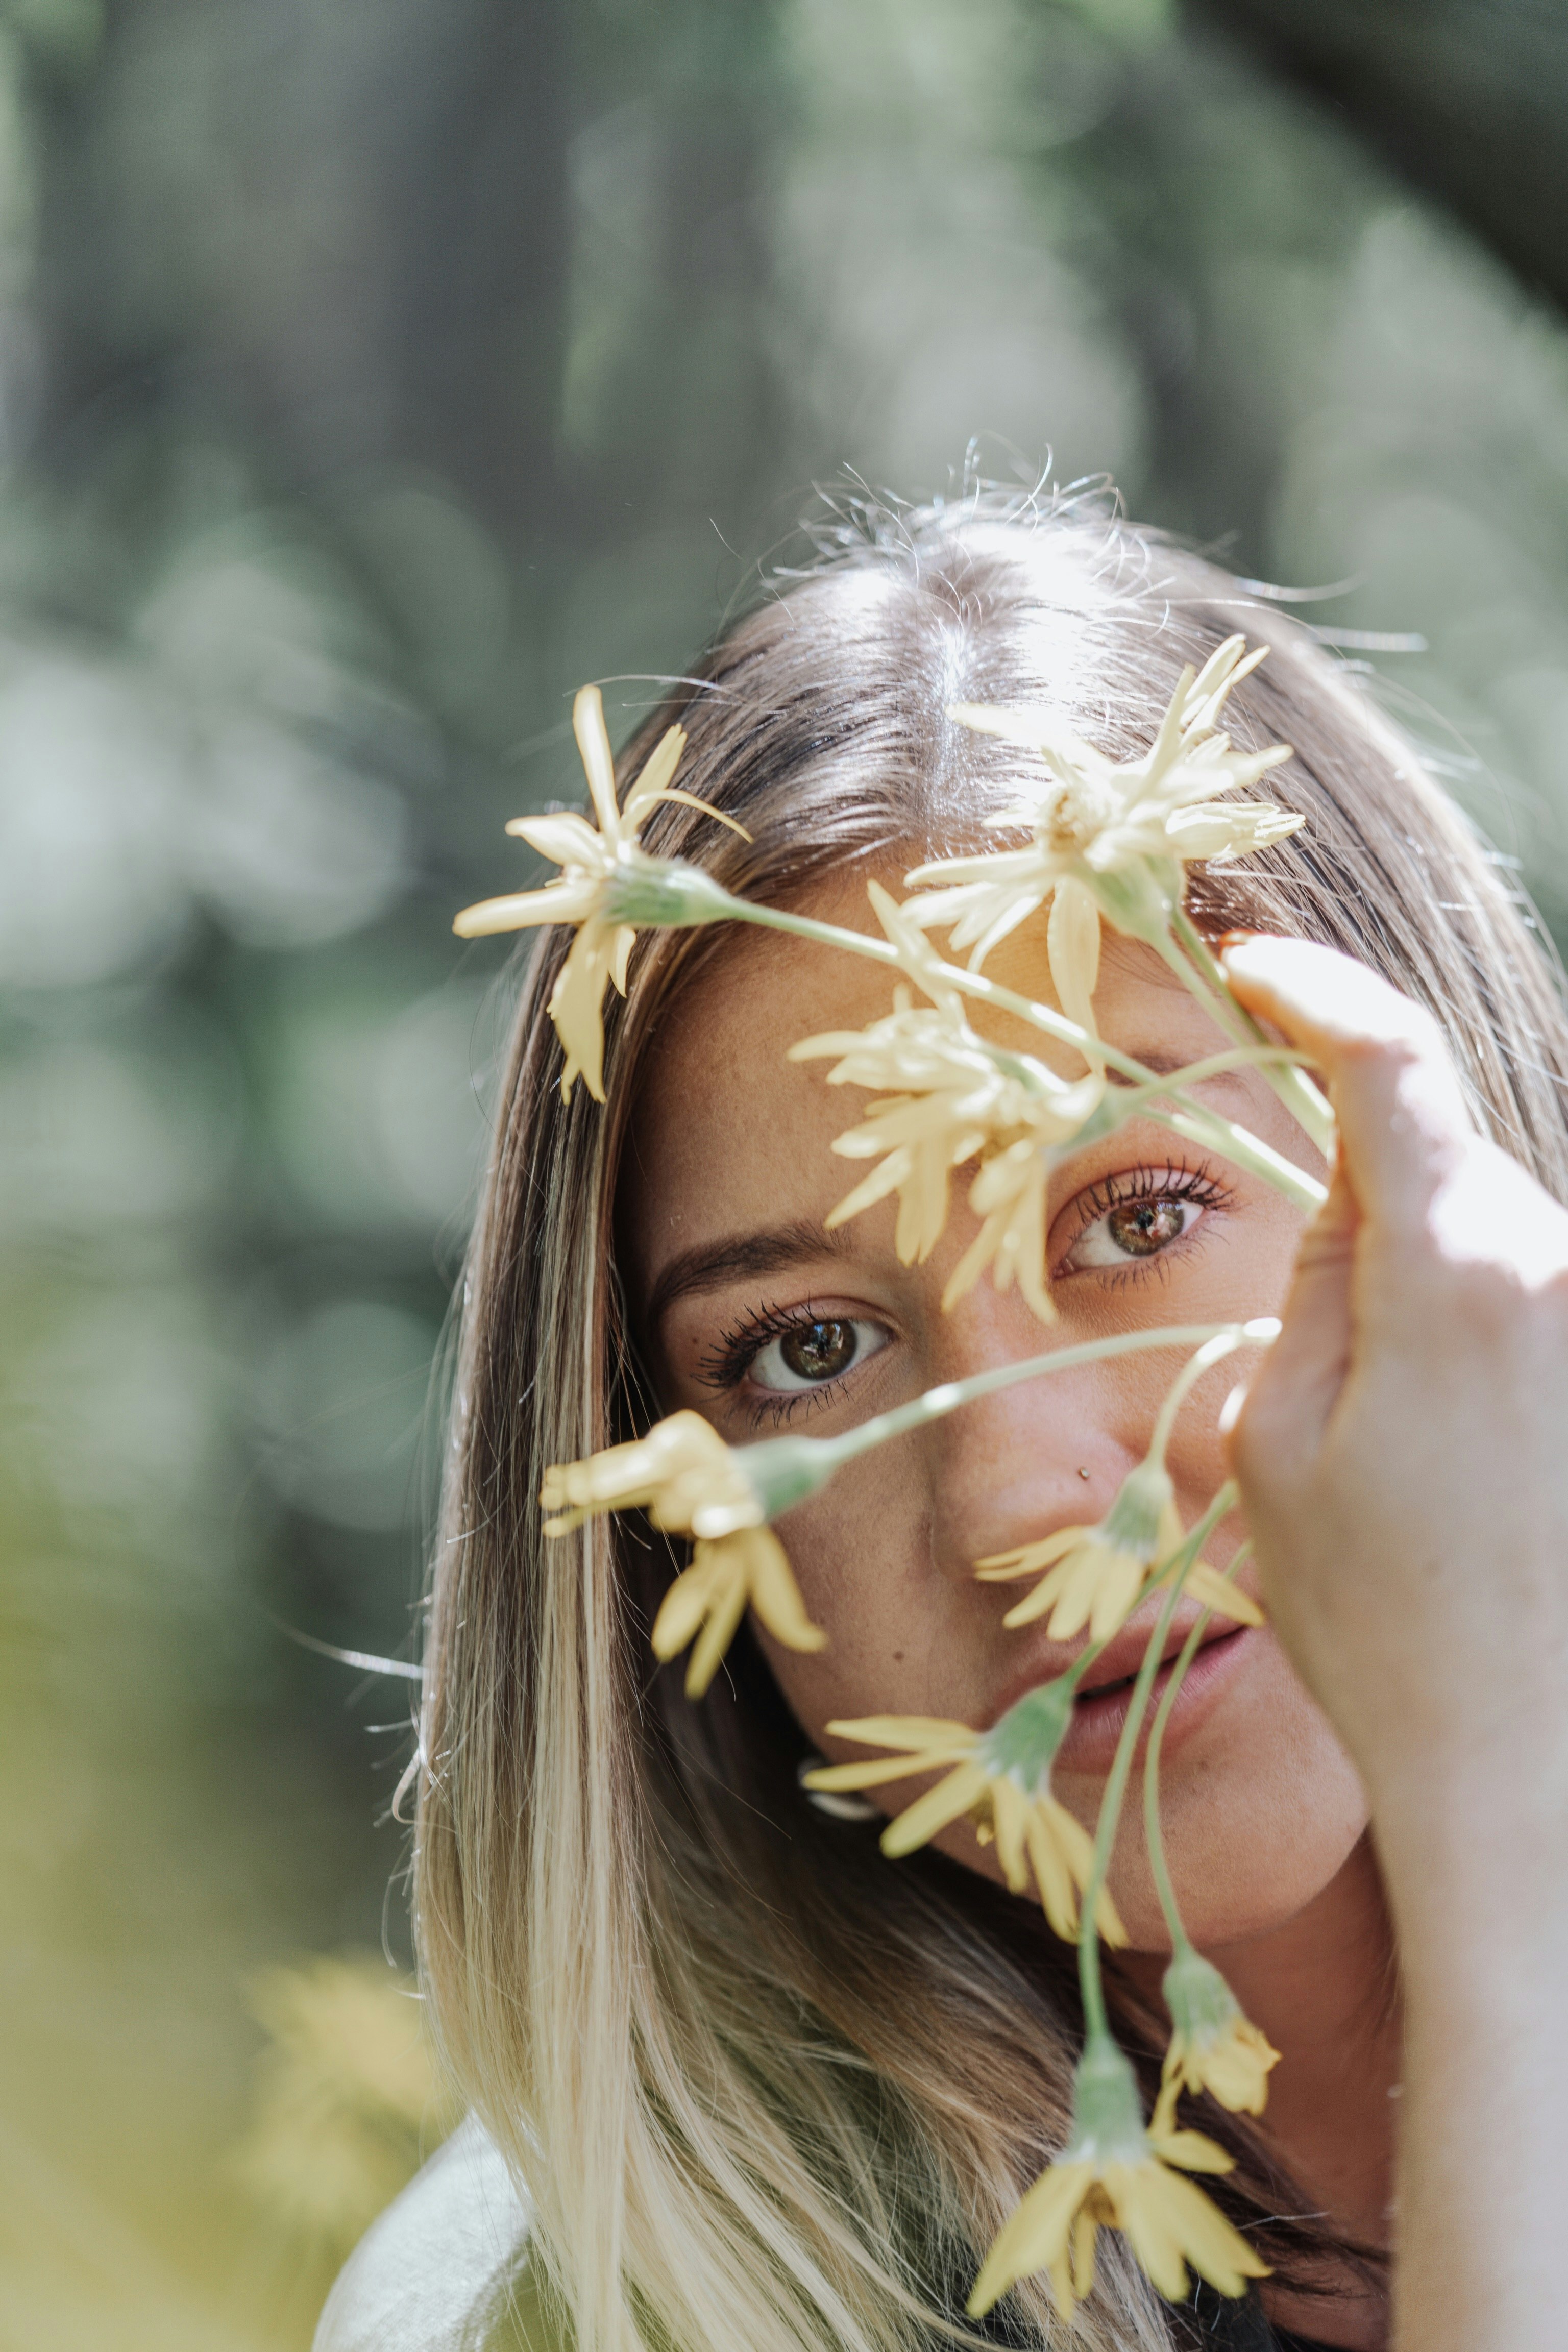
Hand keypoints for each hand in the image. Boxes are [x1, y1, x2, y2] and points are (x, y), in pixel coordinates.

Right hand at [1221, 936, 1567, 1862]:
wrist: (1534, 1784)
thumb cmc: (1382, 1628)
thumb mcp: (1277, 1447)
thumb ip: (1315, 1287)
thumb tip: (1354, 1200)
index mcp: (1459, 1270)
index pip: (1388, 1059)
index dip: (1312, 991)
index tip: (1252, 968)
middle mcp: (1562, 1274)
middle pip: (1450, 1167)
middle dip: (1371, 1216)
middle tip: (1321, 1378)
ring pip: (1501, 1247)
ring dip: (1438, 1308)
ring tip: (1415, 1477)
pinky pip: (1539, 1316)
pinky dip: (1491, 1361)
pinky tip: (1483, 1489)